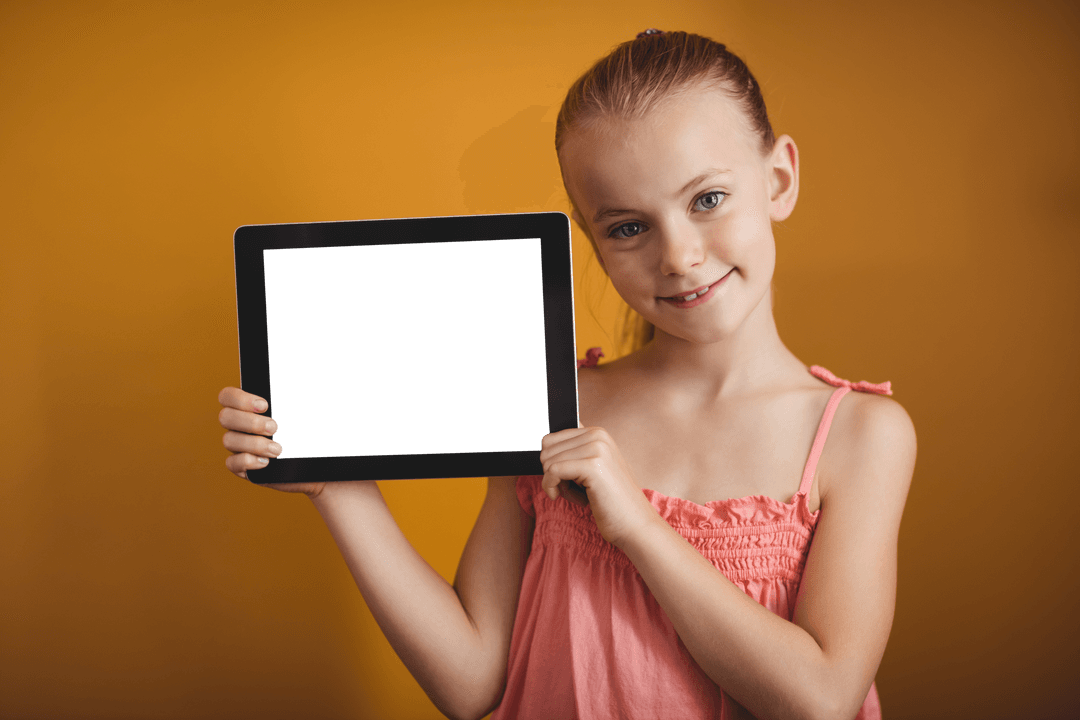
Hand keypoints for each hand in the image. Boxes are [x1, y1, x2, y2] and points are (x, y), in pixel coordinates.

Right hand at [217, 387, 324, 497]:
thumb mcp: (300, 410)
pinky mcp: (241, 466)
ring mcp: (238, 446)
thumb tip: (299, 378)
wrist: (313, 459)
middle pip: (225, 417)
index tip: (264, 406)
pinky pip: (232, 463)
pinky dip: (247, 461)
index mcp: (246, 407)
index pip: (227, 396)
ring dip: (254, 444)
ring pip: (229, 440)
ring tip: (277, 449)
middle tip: (274, 428)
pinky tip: (266, 462)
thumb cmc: (305, 429)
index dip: (240, 399)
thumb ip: (293, 394)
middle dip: (251, 423)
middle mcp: (237, 425)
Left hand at [540, 427, 657, 545]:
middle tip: (576, 488)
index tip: (564, 479)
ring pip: (547, 461)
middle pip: (546, 449)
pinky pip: (552, 472)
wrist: (635, 524)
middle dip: (554, 473)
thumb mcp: (593, 468)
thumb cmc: (610, 500)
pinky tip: (573, 499)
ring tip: (581, 494)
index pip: (551, 438)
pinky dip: (553, 489)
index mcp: (597, 432)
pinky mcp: (592, 466)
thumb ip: (574, 453)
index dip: (551, 463)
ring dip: (557, 484)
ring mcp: (596, 448)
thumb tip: (542, 445)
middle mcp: (597, 434)